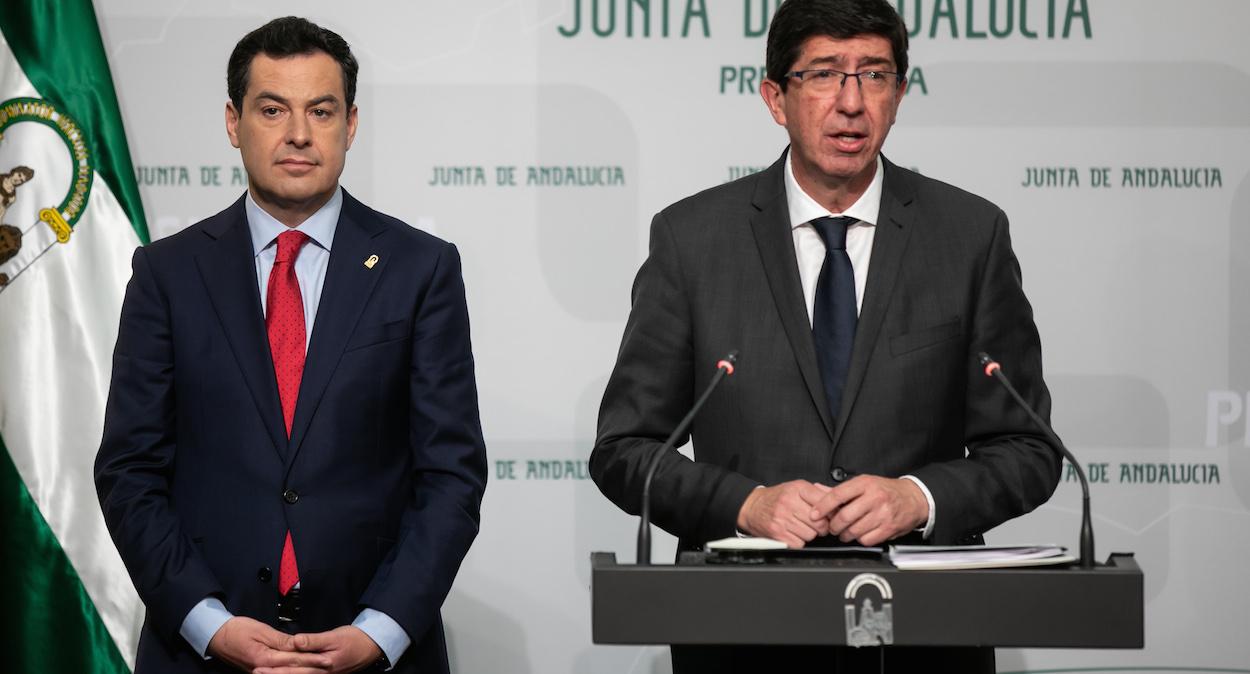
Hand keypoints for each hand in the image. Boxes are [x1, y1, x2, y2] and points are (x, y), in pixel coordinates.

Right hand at [206, 616, 329, 672]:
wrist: (215, 637)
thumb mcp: (260, 630)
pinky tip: (300, 670)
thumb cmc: (237, 630)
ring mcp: (259, 671)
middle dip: (311, 668)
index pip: (293, 659)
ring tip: (319, 668)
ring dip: (303, 671)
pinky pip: (277, 672)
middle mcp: (262, 668)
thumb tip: (298, 644)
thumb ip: (280, 640)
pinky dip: (289, 672)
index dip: (311, 659)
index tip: (326, 658)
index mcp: (264, 658)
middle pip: (292, 669)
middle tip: (329, 664)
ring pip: (285, 673)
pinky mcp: (257, 670)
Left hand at [254, 626, 382, 673]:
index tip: (260, 666)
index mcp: (322, 666)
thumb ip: (314, 641)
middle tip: (256, 672)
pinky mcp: (324, 673)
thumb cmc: (354, 640)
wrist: (371, 647)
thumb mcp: (334, 637)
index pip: (295, 668)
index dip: (276, 668)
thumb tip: (295, 642)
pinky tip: (284, 673)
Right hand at [735, 480, 831, 547]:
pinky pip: (799, 544)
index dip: (830, 512)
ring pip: (811, 535)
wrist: (752, 507)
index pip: (823, 502)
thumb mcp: (796, 488)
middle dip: (821, 526)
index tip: (830, 516)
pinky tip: (793, 533)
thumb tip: (838, 499)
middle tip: (816, 524)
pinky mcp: (778, 533)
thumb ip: (818, 492)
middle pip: (819, 522)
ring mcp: (782, 519)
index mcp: (796, 489)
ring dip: (809, 534)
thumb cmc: (776, 498)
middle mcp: (789, 503)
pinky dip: (798, 541)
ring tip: (800, 527)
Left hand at [808, 475, 928, 546]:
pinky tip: (860, 534)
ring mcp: (883, 513)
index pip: (838, 495)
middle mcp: (875, 498)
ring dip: (845, 535)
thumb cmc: (886, 490)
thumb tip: (817, 490)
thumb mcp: (865, 483)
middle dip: (833, 525)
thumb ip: (842, 490)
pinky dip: (860, 539)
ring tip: (845, 532)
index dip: (823, 507)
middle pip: (844, 516)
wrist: (913, 498)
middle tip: (832, 527)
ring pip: (854, 530)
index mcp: (865, 483)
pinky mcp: (889, 528)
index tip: (814, 514)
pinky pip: (867, 539)